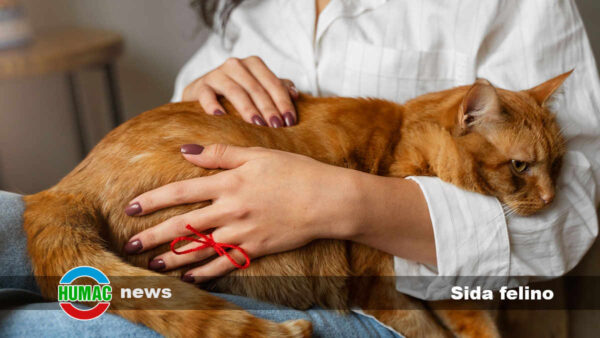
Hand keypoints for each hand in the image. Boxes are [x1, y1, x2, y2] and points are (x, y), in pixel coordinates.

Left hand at [123, 144, 361, 282]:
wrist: (326, 199)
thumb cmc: (294, 171)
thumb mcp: (257, 154)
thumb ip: (220, 153)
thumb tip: (187, 149)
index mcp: (228, 183)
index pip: (180, 191)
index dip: (153, 200)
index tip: (131, 207)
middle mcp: (230, 209)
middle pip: (183, 225)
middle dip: (153, 235)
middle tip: (130, 244)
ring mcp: (242, 232)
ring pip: (199, 248)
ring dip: (173, 258)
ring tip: (152, 265)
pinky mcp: (255, 248)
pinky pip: (224, 263)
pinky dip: (205, 272)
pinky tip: (188, 277)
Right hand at [182, 56, 298, 127]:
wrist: (202, 94)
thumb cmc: (236, 93)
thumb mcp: (259, 89)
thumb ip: (278, 88)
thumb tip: (295, 94)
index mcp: (254, 64)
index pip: (273, 83)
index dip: (283, 102)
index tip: (290, 121)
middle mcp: (236, 65)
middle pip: (256, 88)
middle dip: (269, 108)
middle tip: (277, 127)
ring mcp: (216, 74)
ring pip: (236, 91)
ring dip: (248, 109)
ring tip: (257, 125)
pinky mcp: (199, 86)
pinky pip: (207, 96)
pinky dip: (213, 106)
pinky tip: (221, 116)